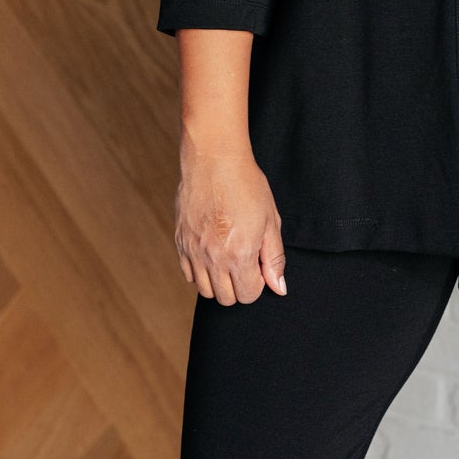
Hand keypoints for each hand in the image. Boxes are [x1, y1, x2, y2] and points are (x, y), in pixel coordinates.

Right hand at [174, 144, 285, 303]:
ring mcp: (193, 251)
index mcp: (240, 254)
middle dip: (239, 287)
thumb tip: (278, 288)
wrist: (214, 160)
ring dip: (219, 282)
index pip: (248, 296)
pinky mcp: (180, 242)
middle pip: (226, 298)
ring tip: (228, 259)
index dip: (257, 284)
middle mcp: (214, 258)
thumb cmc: (247, 186)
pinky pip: (188, 274)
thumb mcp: (270, 221)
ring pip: (205, 291)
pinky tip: (211, 253)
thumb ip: (274, 258)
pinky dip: (200, 272)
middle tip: (245, 263)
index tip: (259, 267)